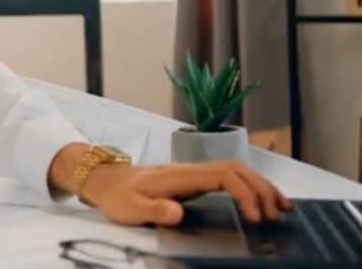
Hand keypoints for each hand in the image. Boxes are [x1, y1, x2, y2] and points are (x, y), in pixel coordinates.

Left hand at [80, 160, 291, 225]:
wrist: (104, 180)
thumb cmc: (117, 196)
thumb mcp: (130, 208)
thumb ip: (154, 210)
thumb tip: (177, 212)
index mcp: (180, 176)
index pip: (224, 176)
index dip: (244, 194)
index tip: (254, 218)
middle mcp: (191, 170)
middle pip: (237, 169)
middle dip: (261, 189)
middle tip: (277, 216)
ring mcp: (194, 173)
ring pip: (236, 171)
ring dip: (260, 186)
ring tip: (282, 208)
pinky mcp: (194, 180)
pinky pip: (229, 179)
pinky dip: (250, 187)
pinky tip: (261, 202)